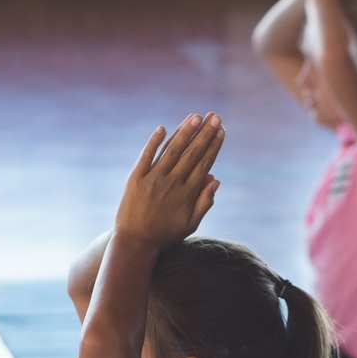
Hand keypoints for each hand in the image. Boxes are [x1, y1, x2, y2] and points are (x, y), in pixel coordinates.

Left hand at [115, 114, 223, 245]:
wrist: (135, 241)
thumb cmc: (166, 233)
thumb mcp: (191, 223)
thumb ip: (205, 202)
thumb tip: (215, 179)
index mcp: (187, 194)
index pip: (204, 163)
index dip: (213, 146)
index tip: (221, 131)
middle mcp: (172, 183)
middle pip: (191, 153)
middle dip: (204, 133)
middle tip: (214, 116)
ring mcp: (153, 179)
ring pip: (172, 151)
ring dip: (185, 132)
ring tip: (196, 117)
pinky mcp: (136, 178)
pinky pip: (146, 156)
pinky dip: (154, 142)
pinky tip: (164, 128)